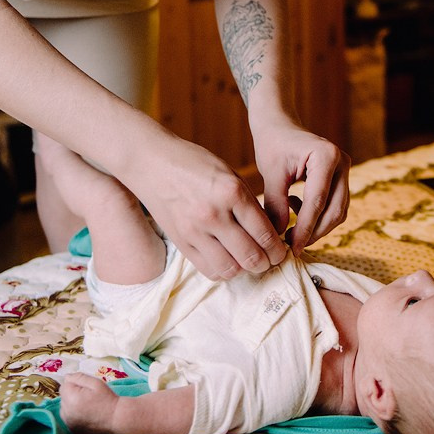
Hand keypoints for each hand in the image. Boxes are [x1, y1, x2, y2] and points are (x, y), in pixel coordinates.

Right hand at [123, 123, 285, 279]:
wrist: (152, 162)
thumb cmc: (194, 163)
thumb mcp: (229, 174)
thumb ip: (248, 203)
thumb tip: (268, 233)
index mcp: (231, 192)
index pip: (265, 233)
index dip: (278, 249)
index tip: (281, 251)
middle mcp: (214, 214)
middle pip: (251, 256)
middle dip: (267, 262)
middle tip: (270, 259)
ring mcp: (195, 230)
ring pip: (231, 269)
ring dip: (244, 269)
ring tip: (248, 260)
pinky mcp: (181, 242)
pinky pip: (209, 270)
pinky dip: (223, 270)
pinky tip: (228, 260)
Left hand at [252, 118, 349, 256]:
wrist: (279, 125)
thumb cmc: (273, 144)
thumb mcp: (271, 173)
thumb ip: (275, 204)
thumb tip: (278, 237)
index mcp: (326, 156)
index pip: (317, 201)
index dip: (305, 228)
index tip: (291, 247)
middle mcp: (342, 162)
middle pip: (334, 210)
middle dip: (314, 232)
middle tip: (291, 245)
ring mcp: (344, 170)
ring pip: (337, 211)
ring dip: (317, 226)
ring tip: (290, 228)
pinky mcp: (341, 178)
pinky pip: (335, 205)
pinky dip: (317, 215)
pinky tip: (294, 206)